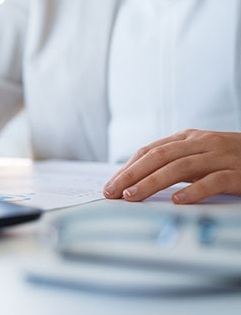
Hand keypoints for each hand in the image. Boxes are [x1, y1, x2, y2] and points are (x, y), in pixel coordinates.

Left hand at [103, 129, 240, 203]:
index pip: (150, 150)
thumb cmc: (232, 160)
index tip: (110, 185)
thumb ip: (174, 164)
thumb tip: (136, 181)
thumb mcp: (200, 157)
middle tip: (113, 192)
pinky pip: (213, 181)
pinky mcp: (239, 173)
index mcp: (188, 138)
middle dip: (131, 174)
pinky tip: (177, 201)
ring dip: (152, 182)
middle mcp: (202, 143)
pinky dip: (194, 191)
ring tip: (133, 196)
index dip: (127, 167)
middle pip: (159, 156)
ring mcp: (221, 156)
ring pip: (180, 167)